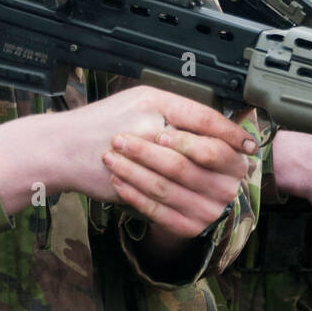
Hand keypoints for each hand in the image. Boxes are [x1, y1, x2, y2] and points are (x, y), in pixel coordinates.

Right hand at [0, 85, 255, 241]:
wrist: (62, 147)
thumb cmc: (103, 123)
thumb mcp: (142, 102)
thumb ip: (177, 113)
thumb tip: (221, 129)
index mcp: (153, 100)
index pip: (204, 118)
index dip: (231, 133)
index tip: (249, 144)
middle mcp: (146, 125)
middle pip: (202, 150)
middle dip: (228, 164)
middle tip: (244, 171)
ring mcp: (135, 156)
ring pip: (188, 179)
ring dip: (212, 188)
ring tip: (228, 193)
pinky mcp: (126, 185)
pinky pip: (166, 203)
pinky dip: (187, 209)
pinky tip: (201, 210)